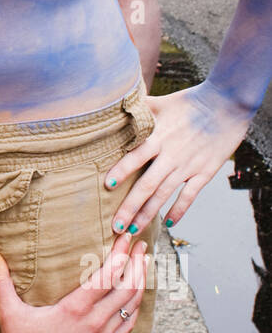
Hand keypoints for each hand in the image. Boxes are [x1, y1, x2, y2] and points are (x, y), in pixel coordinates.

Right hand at [0, 234, 146, 332]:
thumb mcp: (9, 314)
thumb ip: (0, 282)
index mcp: (74, 309)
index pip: (106, 275)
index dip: (120, 254)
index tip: (126, 238)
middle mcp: (94, 321)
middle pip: (127, 287)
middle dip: (136, 263)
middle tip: (141, 245)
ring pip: (131, 304)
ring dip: (141, 282)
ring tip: (144, 263)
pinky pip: (128, 323)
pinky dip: (136, 306)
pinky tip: (137, 297)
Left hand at [103, 83, 249, 234]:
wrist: (226, 104)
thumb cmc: (190, 101)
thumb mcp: (161, 102)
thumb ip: (139, 108)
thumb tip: (114, 102)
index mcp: (159, 137)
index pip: (135, 156)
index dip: (121, 171)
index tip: (106, 186)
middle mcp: (171, 155)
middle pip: (147, 185)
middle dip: (130, 207)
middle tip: (116, 226)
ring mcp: (188, 166)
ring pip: (164, 194)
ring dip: (148, 214)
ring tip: (134, 230)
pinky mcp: (204, 172)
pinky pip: (189, 196)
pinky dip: (178, 210)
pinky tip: (168, 223)